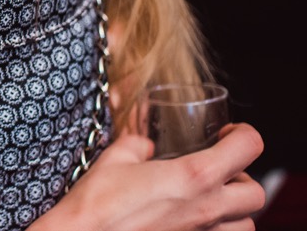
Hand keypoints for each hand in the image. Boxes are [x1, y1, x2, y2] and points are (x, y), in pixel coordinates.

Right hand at [37, 124, 265, 230]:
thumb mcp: (116, 158)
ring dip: (234, 210)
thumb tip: (146, 144)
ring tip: (208, 200)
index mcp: (194, 176)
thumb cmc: (97, 201)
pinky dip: (214, 229)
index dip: (243, 134)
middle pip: (257, 193)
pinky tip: (188, 219)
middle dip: (243, 177)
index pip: (249, 147)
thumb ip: (139, 144)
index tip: (227, 133)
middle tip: (219, 169)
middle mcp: (207, 208)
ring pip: (247, 225)